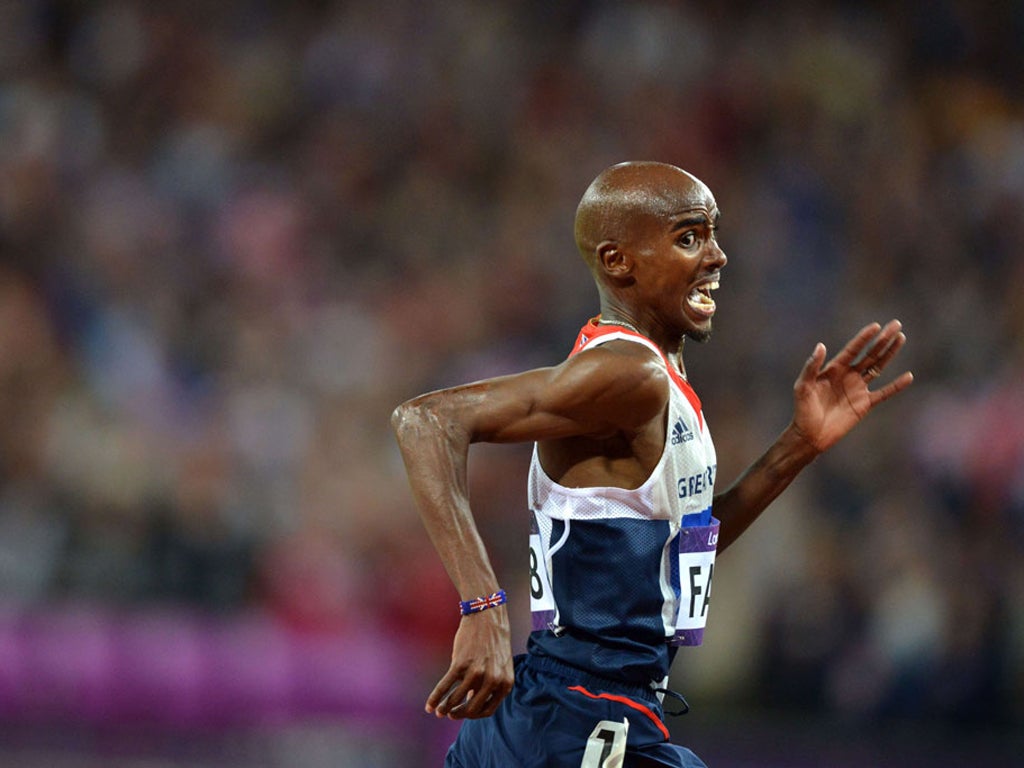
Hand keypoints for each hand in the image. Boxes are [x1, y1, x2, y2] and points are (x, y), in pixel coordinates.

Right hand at [426, 608, 513, 719]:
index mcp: (505, 683)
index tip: (464, 713)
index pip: (487, 710)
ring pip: (456, 699)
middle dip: (459, 714)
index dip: (474, 715)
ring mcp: (476, 673)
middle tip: (450, 714)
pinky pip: (445, 686)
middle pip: (471, 709)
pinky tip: (429, 706)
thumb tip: (470, 701)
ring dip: (445, 708)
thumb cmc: (493, 640)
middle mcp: (492, 680)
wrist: (487, 614)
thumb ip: (490, 684)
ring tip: (438, 712)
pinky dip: (435, 698)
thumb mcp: (499, 664)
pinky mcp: (460, 664)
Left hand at [791, 320, 912, 452]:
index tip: (876, 326)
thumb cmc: (802, 410)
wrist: (810, 435)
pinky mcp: (864, 404)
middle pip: (869, 354)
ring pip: (878, 367)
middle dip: (882, 340)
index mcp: (833, 369)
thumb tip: (821, 346)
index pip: (852, 349)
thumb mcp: (803, 386)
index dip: (864, 338)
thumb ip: (811, 367)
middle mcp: (848, 376)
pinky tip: (909, 377)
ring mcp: (857, 389)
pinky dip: (896, 386)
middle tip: (896, 324)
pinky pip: (883, 393)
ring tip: (901, 338)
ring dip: (889, 354)